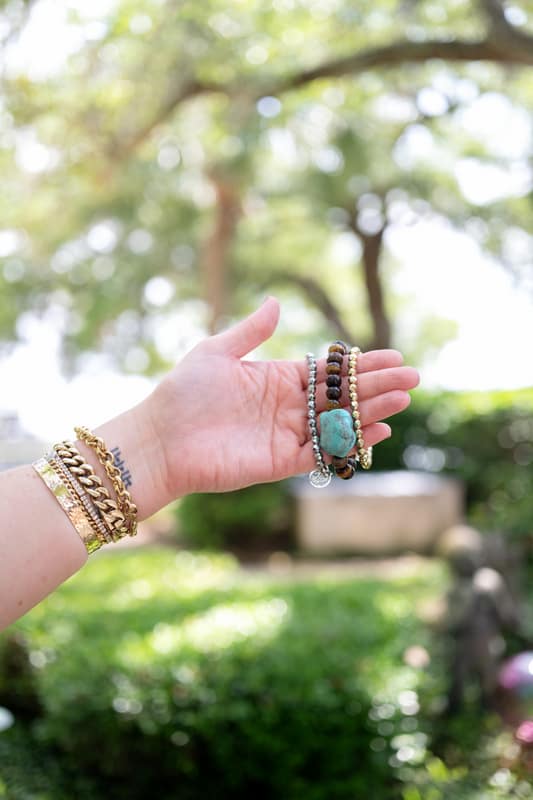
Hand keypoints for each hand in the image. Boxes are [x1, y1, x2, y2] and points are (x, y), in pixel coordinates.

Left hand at [147, 297, 418, 502]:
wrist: (161, 439)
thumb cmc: (183, 393)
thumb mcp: (216, 351)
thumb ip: (251, 331)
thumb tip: (277, 302)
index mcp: (276, 379)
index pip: (328, 371)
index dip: (360, 365)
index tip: (393, 356)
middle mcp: (287, 407)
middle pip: (341, 396)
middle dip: (377, 386)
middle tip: (412, 378)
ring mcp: (287, 435)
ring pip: (339, 423)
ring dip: (372, 412)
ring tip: (403, 400)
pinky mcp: (281, 462)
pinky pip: (324, 453)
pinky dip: (351, 443)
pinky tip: (378, 431)